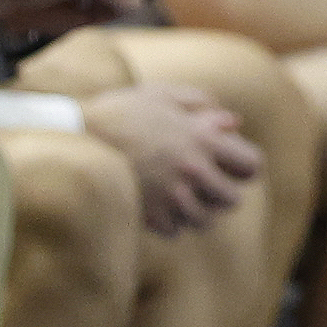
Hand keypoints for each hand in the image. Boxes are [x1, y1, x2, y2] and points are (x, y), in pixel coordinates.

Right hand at [77, 82, 265, 234]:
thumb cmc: (120, 110)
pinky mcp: (149, 214)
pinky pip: (175, 231)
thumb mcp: (163, 95)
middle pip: (232, 199)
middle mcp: (194, 170)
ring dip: (198, 211)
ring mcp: (171, 196)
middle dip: (223, 192)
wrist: (75, 135)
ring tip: (184, 198)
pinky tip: (161, 208)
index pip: (251, 166)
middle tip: (208, 184)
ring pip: (205, 221)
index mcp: (203, 139)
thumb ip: (201, 104)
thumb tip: (233, 122)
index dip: (245, 166)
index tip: (232, 164)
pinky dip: (172, 223)